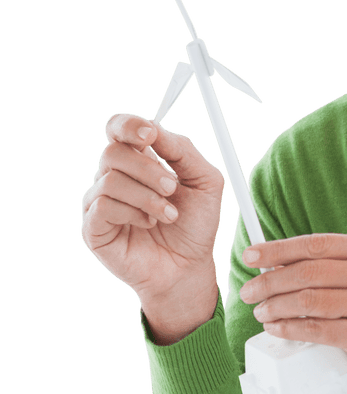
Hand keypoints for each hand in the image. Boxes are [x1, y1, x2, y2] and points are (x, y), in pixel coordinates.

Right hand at [81, 113, 223, 341]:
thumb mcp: (204, 182)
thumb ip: (183, 151)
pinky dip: (132, 213)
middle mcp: (116, 177)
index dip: (130, 126)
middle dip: (148, 169)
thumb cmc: (195, 225)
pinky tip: (148, 224)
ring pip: (110, 180)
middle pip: (114, 151)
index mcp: (140, 160)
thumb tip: (154, 130)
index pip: (119, 129)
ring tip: (168, 215)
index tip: (150, 136)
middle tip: (173, 188)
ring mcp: (101, 201)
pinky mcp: (94, 227)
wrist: (189, 267)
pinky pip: (102, 205)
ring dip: (146, 196)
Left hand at [241, 233, 346, 393]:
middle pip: (307, 271)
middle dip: (269, 281)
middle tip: (250, 290)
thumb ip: (342, 265)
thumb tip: (284, 264)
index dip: (278, 250)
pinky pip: (316, 329)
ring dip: (275, 307)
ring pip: (308, 300)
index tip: (253, 255)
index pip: (316, 244)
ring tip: (261, 312)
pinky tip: (278, 328)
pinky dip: (290, 329)